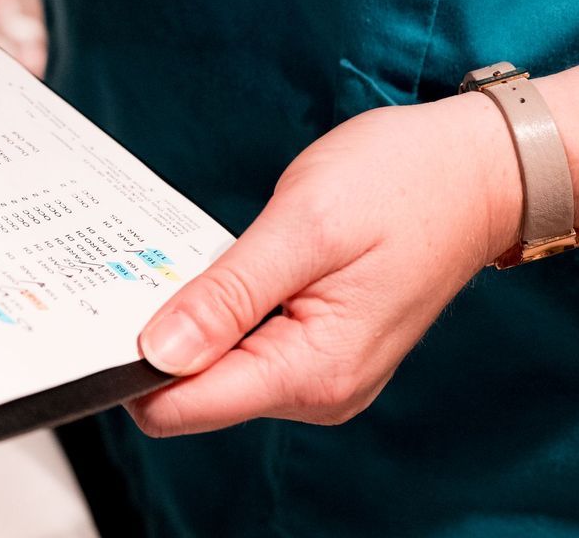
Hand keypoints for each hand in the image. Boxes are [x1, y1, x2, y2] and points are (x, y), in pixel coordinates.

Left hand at [126, 94, 523, 435]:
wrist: (479, 172)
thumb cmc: (402, 184)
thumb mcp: (302, 226)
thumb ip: (228, 294)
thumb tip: (157, 352)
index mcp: (311, 371)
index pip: (182, 406)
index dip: (130, 365)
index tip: (99, 313)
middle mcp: (316, 389)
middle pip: (191, 392)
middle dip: (155, 338)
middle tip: (137, 267)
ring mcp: (319, 372)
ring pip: (213, 370)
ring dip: (187, 320)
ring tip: (182, 260)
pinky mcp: (318, 347)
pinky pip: (243, 346)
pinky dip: (216, 312)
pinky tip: (213, 270)